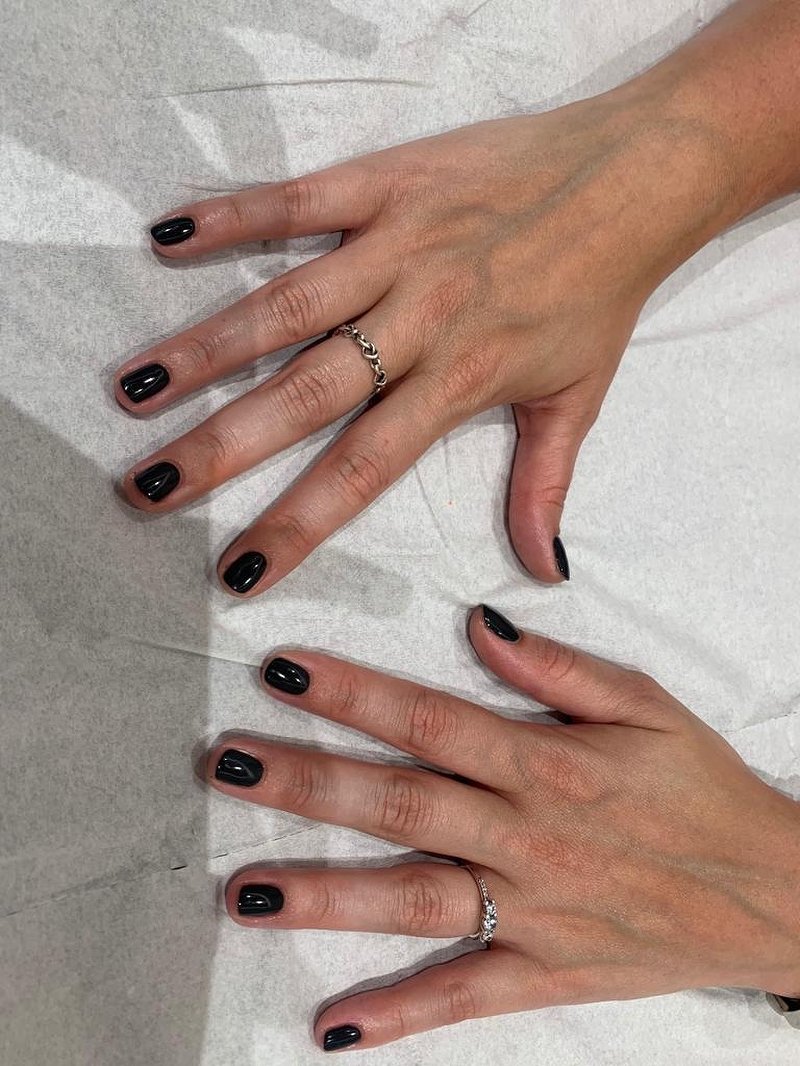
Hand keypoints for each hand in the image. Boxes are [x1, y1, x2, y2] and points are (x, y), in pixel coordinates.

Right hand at [116, 86, 721, 594]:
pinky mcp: (391, 181)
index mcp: (463, 380)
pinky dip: (234, 216)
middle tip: (148, 488)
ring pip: (288, 305)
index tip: (240, 572)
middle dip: (220, 447)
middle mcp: (422, 318)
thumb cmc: (603, 292)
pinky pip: (301, 200)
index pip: (364, 469)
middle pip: (305, 394)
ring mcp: (401, 245)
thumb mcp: (581, 400)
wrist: (638, 175)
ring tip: (134, 390)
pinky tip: (167, 239)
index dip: (297, 525)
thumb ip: (545, 489)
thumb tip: (544, 572)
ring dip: (204, 349)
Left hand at [205, 606, 799, 1051]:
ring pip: (411, 898)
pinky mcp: (544, 973)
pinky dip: (398, 1015)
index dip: (350, 692)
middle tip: (224, 763)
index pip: (427, 718)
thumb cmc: (703, 787)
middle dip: (306, 780)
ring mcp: (532, 910)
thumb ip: (558, 666)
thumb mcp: (647, 705)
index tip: (281, 670)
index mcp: (547, 762)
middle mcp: (527, 836)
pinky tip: (333, 1026)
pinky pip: (463, 996)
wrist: (772, 892)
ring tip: (242, 888)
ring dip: (323, 892)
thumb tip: (478, 622)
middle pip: (398, 801)